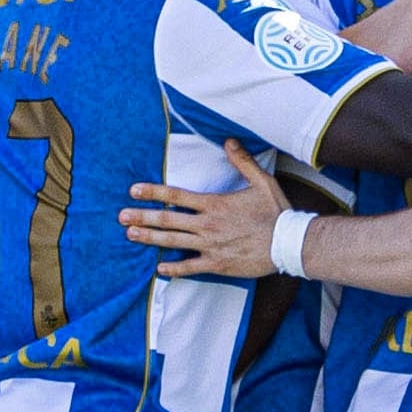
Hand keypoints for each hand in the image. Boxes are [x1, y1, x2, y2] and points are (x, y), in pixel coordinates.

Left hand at [120, 141, 290, 277]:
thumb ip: (243, 161)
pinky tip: (159, 269)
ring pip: (173, 242)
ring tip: (131, 234)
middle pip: (168, 220)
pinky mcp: (218, 264)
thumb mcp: (262, 181)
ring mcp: (210, 246)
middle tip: (121, 216)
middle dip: (142, 216)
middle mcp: (207, 225)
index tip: (134, 191)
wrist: (289, 243)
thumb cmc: (277, 212)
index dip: (153, 192)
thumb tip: (229, 141)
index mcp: (214, 204)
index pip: (176, 196)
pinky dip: (173, 269)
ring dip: (150, 238)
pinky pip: (190, 268)